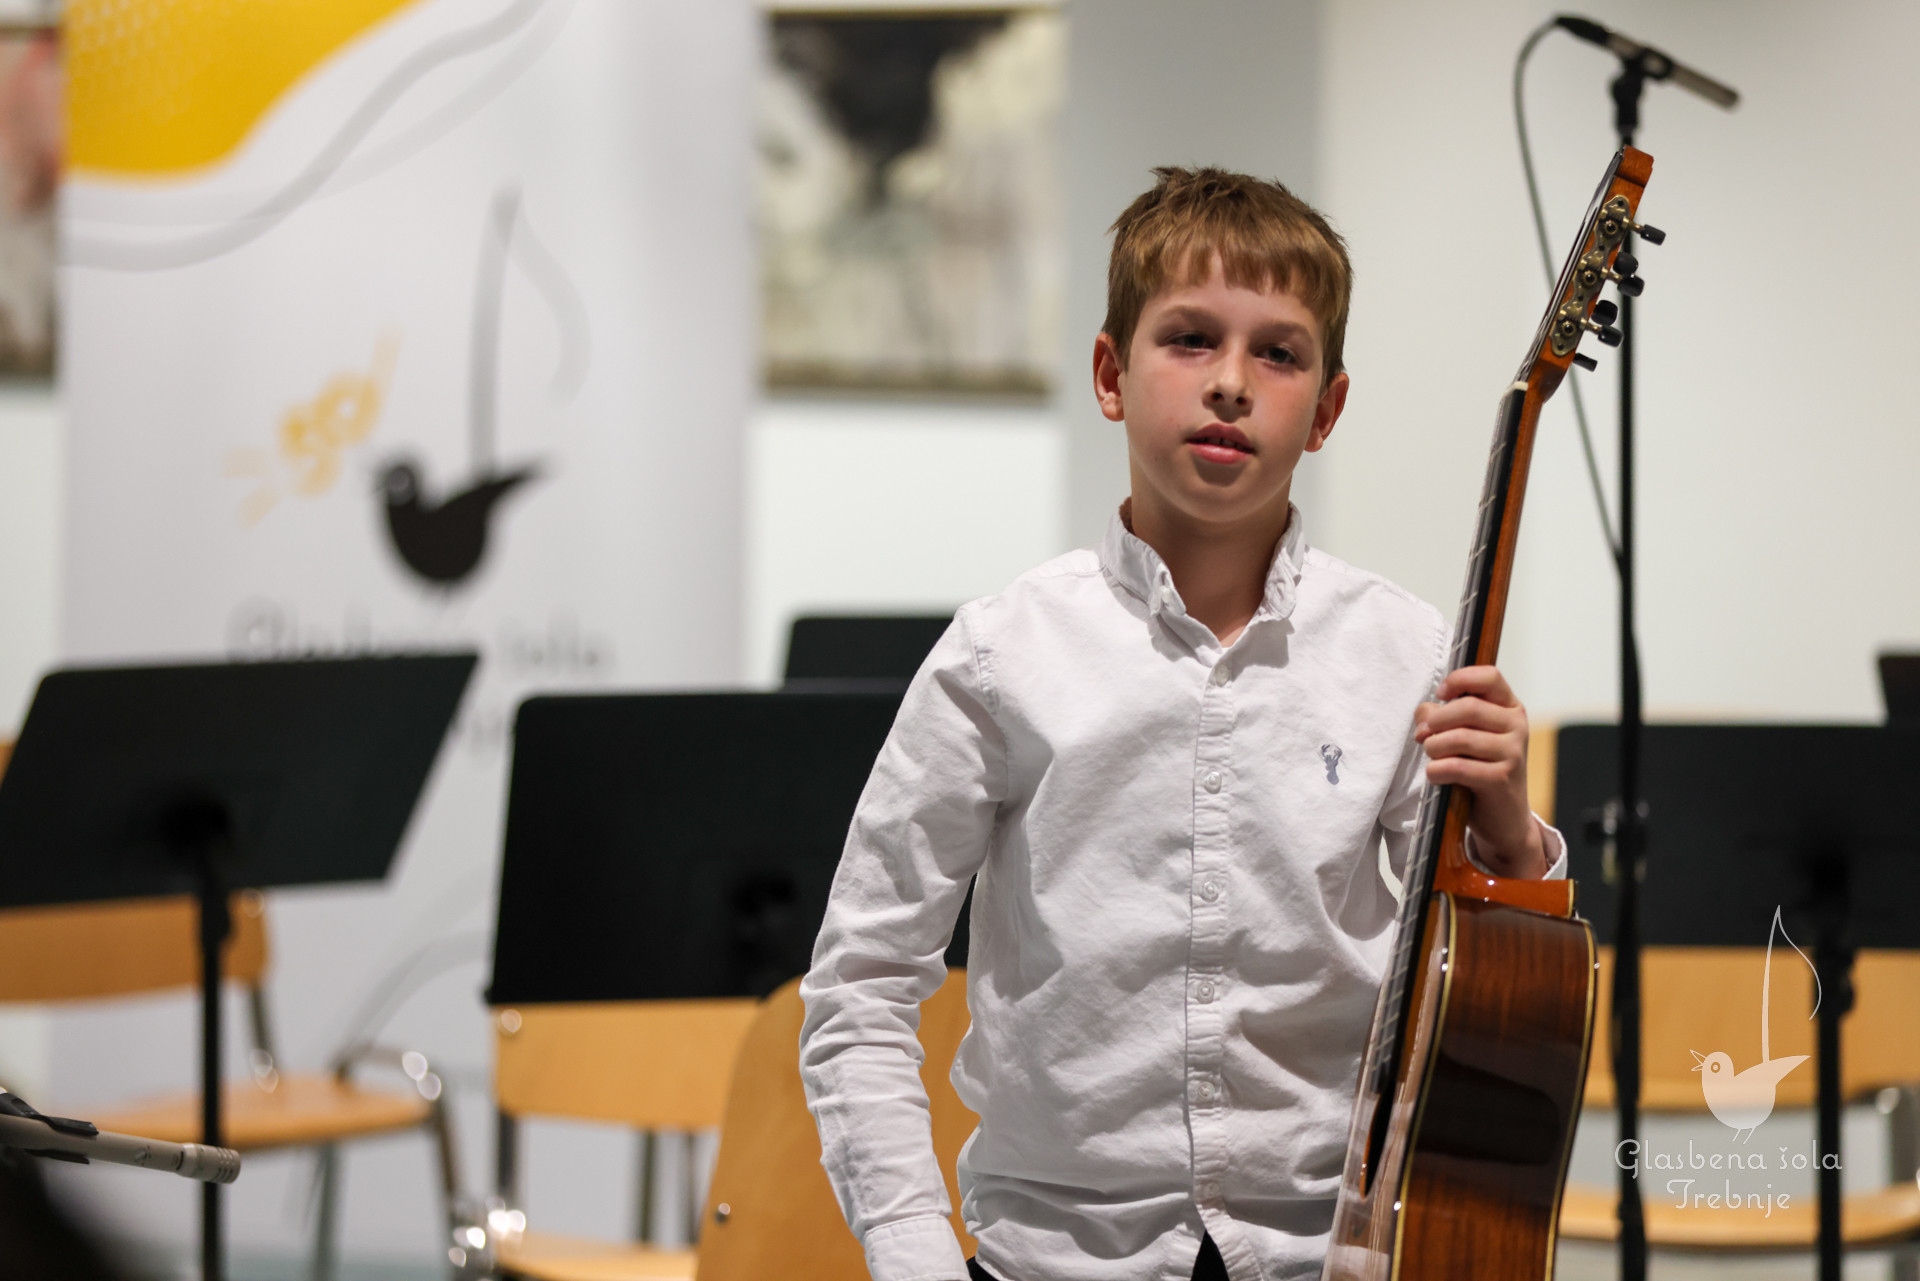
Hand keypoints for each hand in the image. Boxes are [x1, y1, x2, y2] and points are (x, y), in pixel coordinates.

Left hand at [1414, 665, 1547, 878]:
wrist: (1503, 817)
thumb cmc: (1480, 770)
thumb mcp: (1464, 737)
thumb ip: (1443, 717)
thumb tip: (1424, 711)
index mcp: (1510, 708)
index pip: (1490, 676)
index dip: (1460, 679)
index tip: (1440, 694)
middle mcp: (1517, 726)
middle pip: (1468, 707)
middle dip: (1436, 721)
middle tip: (1422, 735)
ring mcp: (1513, 753)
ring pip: (1460, 737)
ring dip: (1434, 747)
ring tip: (1431, 757)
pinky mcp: (1502, 779)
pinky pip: (1458, 766)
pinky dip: (1437, 770)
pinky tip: (1435, 775)